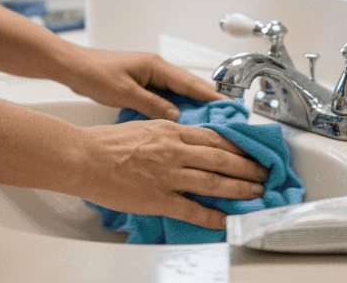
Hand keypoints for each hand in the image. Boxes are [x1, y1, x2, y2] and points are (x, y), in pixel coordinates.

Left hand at [58, 46, 226, 122]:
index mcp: (155, 66)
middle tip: (226, 117)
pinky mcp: (141, 83)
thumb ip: (151, 104)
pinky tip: (180, 120)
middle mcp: (156, 68)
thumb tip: (175, 117)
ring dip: (193, 105)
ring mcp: (149, 75)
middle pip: (188, 86)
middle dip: (207, 100)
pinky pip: (165, 96)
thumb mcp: (124, 93)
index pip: (190, 82)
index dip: (211, 96)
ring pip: (178, 91)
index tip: (229, 106)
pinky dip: (176, 106)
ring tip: (209, 122)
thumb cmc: (94, 74)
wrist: (72, 67)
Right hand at [70, 117, 267, 229]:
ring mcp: (168, 176)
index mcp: (171, 131)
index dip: (237, 146)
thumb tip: (182, 136)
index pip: (214, 137)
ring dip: (239, 189)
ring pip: (214, 182)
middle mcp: (175, 151)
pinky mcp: (158, 199)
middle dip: (247, 167)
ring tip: (255, 193)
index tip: (250, 151)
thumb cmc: (106, 143)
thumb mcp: (143, 126)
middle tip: (263, 173)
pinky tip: (227, 220)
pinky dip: (213, 217)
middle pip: (222, 159)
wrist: (83, 158)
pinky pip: (193, 210)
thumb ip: (166, 132)